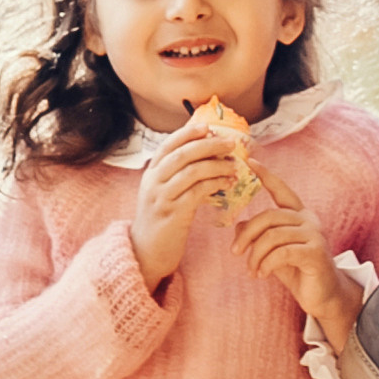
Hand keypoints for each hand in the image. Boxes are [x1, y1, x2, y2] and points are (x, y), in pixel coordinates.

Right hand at [128, 113, 257, 287]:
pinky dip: (215, 184)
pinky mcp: (173, 214)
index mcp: (150, 173)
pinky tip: (228, 184)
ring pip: (192, 171)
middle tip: (230, 144)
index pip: (168, 145)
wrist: (145, 251)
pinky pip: (197, 192)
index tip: (207, 127)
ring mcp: (161, 198)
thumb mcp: (163, 192)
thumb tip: (207, 154)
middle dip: (208, 145)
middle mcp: (153, 182)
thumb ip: (177, 175)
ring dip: (217, 165)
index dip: (188, 133)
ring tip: (234, 166)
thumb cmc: (161, 219)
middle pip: (182, 154)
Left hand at [229, 175, 360, 347]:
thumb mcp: (273, 252)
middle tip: (235, 252)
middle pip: (269, 216)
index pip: (281, 190)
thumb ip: (259, 237)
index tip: (249, 161)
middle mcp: (308, 220)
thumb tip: (238, 226)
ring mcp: (314, 235)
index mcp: (299, 215)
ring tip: (251, 269)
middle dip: (248, 234)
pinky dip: (266, 264)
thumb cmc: (298, 271)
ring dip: (256, 254)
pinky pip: (282, 252)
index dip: (266, 175)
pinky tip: (261, 274)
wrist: (323, 296)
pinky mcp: (315, 253)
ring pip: (273, 235)